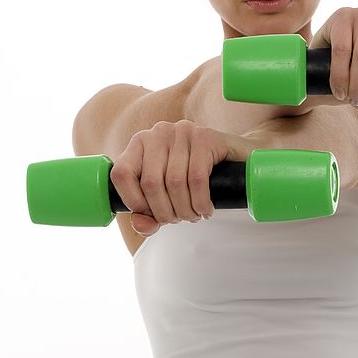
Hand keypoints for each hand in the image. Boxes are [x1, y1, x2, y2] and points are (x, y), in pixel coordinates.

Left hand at [109, 120, 254, 236]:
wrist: (237, 160)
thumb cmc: (197, 178)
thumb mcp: (167, 197)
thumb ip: (149, 215)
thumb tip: (140, 225)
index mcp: (140, 144)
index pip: (121, 174)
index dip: (132, 201)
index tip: (150, 214)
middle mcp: (158, 133)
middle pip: (151, 183)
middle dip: (166, 212)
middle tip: (180, 219)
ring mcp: (182, 131)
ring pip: (175, 183)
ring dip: (185, 210)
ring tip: (194, 215)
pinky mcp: (205, 136)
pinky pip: (196, 178)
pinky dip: (201, 202)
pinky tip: (206, 209)